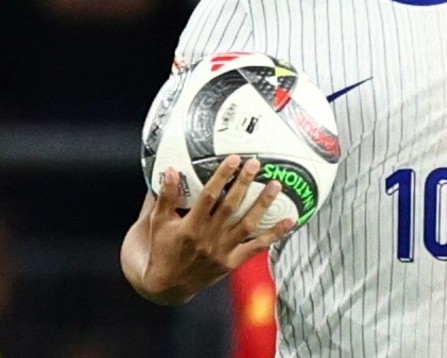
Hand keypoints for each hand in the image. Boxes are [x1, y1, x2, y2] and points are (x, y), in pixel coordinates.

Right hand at [140, 156, 294, 303]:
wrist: (166, 287)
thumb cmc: (161, 249)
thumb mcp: (156, 223)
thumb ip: (165, 197)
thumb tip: (170, 169)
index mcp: (190, 227)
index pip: (208, 196)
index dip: (221, 176)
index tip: (233, 159)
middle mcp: (208, 238)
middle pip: (231, 207)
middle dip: (244, 184)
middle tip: (256, 164)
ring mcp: (222, 251)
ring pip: (247, 225)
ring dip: (263, 205)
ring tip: (275, 185)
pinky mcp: (232, 262)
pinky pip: (256, 247)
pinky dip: (274, 235)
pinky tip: (289, 221)